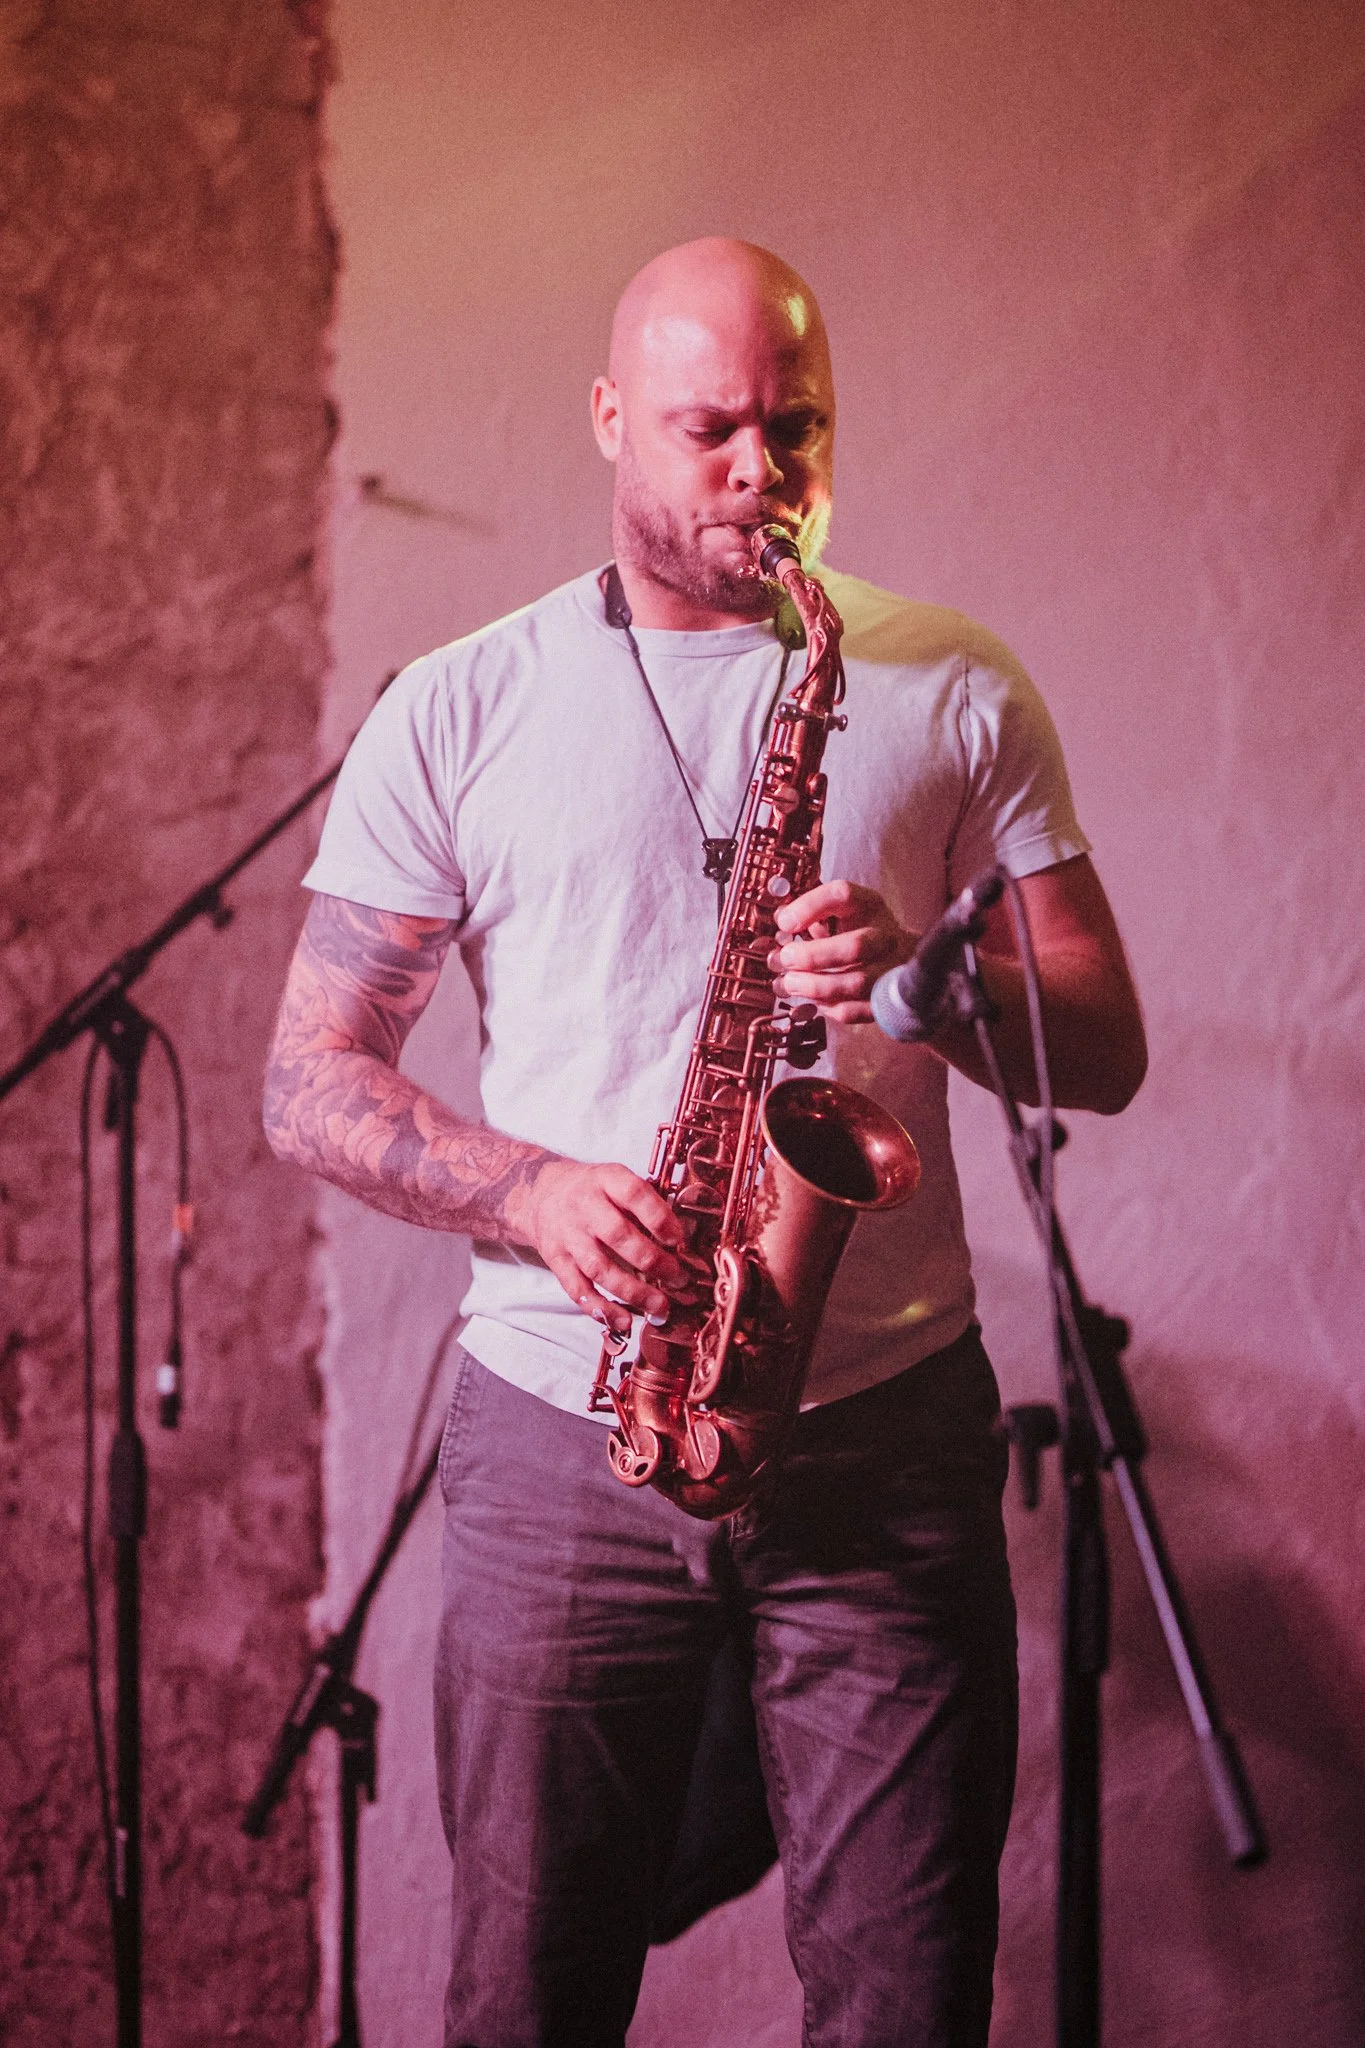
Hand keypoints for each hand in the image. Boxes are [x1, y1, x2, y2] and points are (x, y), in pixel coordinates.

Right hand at [516, 1158, 703, 1338]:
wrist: (542, 1194)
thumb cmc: (594, 1191)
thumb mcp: (617, 1180)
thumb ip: (646, 1203)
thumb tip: (683, 1238)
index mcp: (606, 1179)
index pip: (634, 1194)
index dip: (660, 1218)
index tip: (680, 1240)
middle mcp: (584, 1206)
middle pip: (618, 1236)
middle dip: (653, 1261)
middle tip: (679, 1278)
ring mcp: (568, 1235)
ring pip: (600, 1268)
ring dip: (633, 1291)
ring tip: (660, 1306)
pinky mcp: (556, 1261)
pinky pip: (578, 1289)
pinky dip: (602, 1309)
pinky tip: (624, 1321)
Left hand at [769, 879, 915, 1024]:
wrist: (898, 956)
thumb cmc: (855, 930)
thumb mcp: (837, 912)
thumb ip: (810, 914)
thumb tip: (781, 923)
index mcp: (868, 905)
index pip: (843, 895)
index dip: (810, 907)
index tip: (784, 922)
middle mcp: (884, 935)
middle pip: (855, 947)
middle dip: (812, 956)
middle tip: (786, 958)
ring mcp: (890, 969)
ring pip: (855, 983)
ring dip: (814, 985)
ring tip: (790, 983)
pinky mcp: (885, 1000)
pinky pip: (854, 1009)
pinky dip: (827, 1006)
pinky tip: (812, 998)